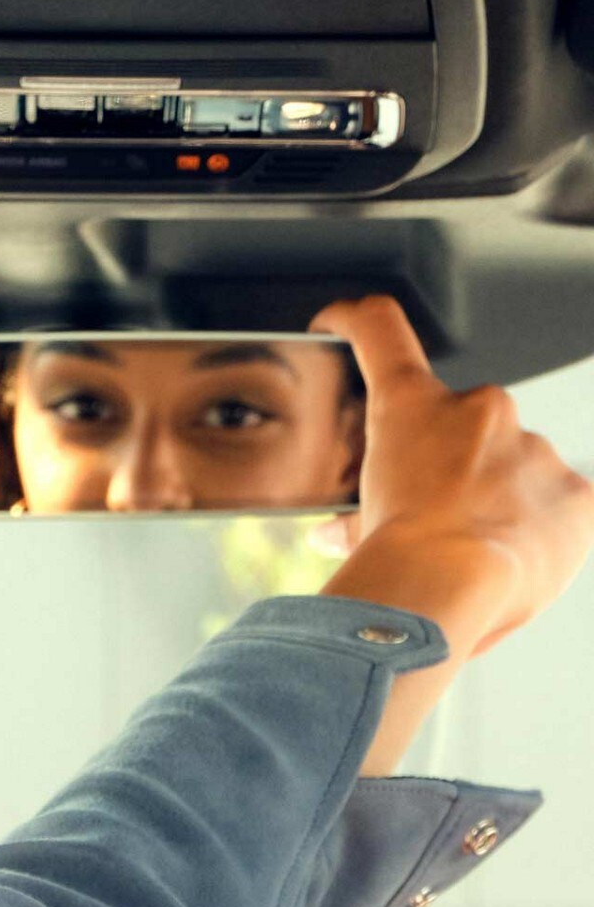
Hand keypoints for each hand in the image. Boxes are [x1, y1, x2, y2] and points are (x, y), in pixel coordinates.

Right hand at [314, 295, 593, 657]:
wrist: (449, 588)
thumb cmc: (395, 556)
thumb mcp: (357, 529)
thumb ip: (354, 522)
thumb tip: (337, 534)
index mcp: (411, 408)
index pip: (380, 332)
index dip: (356, 319)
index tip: (345, 319)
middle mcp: (479, 411)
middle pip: (462, 423)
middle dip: (449, 461)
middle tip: (432, 512)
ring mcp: (534, 447)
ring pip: (514, 464)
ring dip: (496, 496)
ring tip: (473, 550)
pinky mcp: (578, 491)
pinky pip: (559, 503)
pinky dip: (538, 528)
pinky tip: (512, 558)